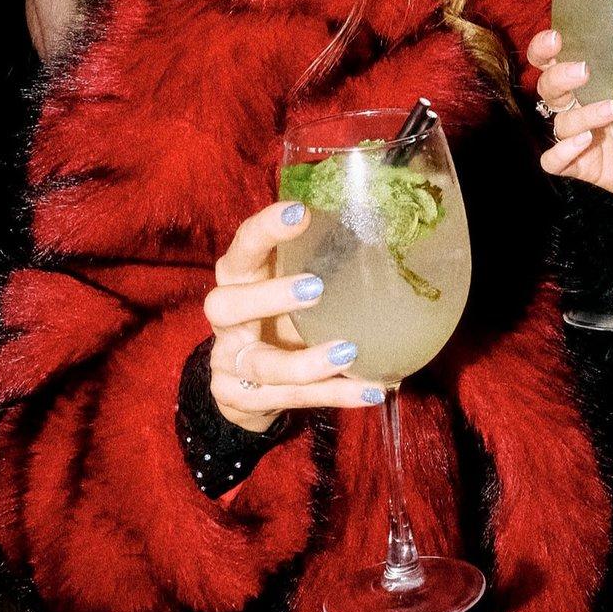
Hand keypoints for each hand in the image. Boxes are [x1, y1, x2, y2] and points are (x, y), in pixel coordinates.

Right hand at [203, 200, 386, 433]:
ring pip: (261, 365)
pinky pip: (289, 399)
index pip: (243, 247)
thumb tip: (386, 233)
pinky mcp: (240, 399)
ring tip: (350, 352)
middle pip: (226, 305)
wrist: (249, 386)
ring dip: (306, 362)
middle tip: (316, 287)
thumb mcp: (294, 286)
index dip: (265, 230)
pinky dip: (333, 394)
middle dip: (269, 297)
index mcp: (240, 279)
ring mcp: (228, 362)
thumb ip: (322, 263)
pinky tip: (371, 390)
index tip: (299, 212)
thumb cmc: (281, 319)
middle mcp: (226, 320)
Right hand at [527, 25, 612, 220]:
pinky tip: (584, 142)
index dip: (544, 47)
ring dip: (581, 114)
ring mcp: (575, 135)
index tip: (558, 37)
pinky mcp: (578, 164)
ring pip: (558, 121)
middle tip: (584, 71)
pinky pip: (554, 160)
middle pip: (547, 86)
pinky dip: (563, 150)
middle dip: (558, 75)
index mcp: (591, 79)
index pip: (551, 58)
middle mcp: (577, 103)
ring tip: (612, 109)